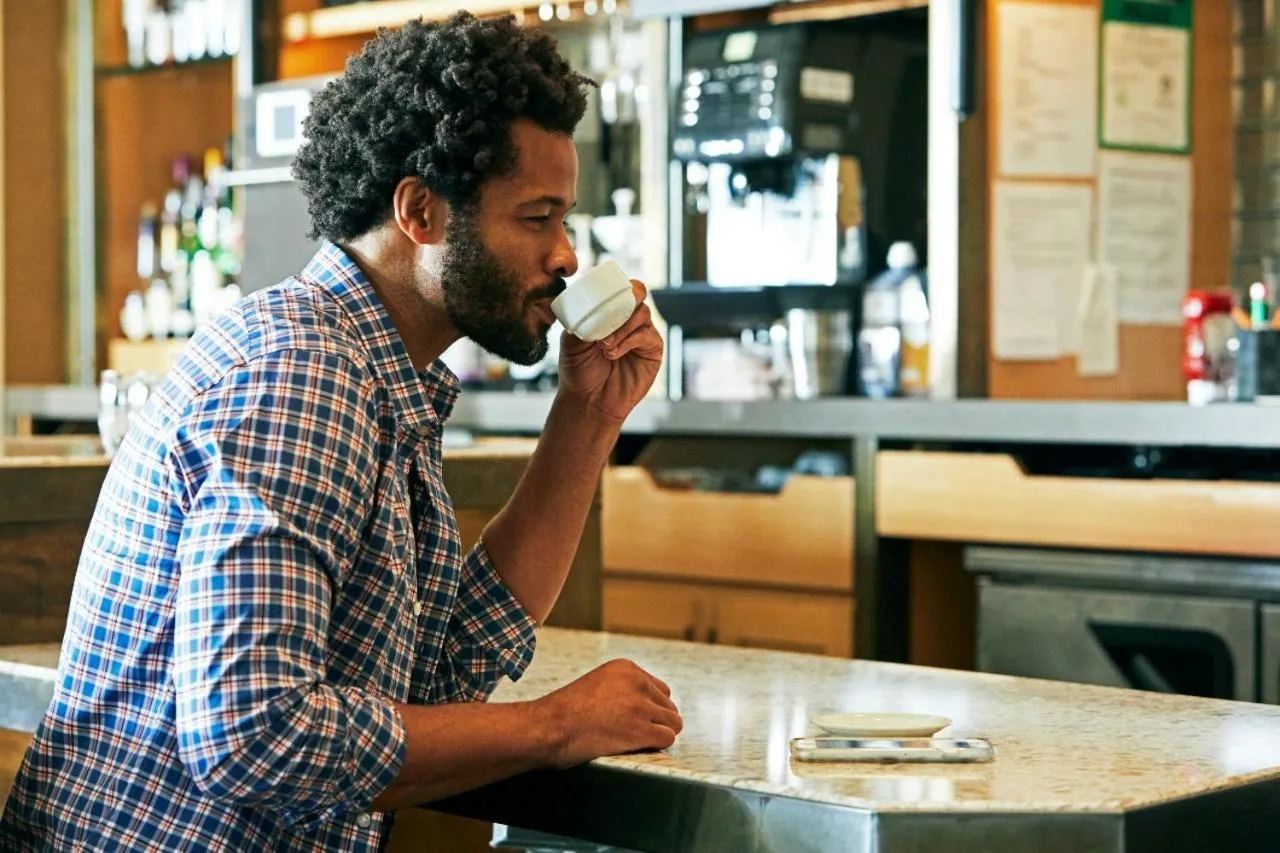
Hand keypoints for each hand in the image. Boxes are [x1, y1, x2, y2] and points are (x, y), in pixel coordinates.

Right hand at [533, 658, 682, 768]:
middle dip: (656, 722)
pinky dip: (656, 746)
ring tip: (636, 742)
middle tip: (635, 734)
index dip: (650, 709)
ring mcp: (640, 706)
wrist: (548, 727)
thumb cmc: (565, 712)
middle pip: (669, 706)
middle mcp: (637, 682)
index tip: (634, 721)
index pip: (660, 690)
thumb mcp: (597, 684)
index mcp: (626, 668)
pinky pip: (667, 738)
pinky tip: (638, 748)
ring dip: (659, 734)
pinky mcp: (640, 729)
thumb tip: (648, 708)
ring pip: (673, 723)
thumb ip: (622, 689)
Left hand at [557, 281, 663, 423]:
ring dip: (622, 326)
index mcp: (610, 311)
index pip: (620, 288)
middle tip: (607, 317)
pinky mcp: (653, 350)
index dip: (617, 285)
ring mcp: (642, 333)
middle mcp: (628, 319)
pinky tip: (614, 353)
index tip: (604, 294)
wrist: (589, 400)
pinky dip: (630, 340)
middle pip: (637, 294)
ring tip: (604, 345)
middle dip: (624, 301)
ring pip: (642, 313)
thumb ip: (579, 322)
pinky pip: (648, 334)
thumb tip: (586, 308)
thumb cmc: (579, 370)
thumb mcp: (571, 342)